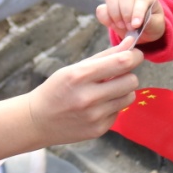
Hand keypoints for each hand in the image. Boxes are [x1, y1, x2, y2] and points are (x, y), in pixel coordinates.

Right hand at [26, 38, 142, 143]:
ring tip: (106, 92)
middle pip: (131, 81)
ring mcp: (94, 116)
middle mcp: (88, 97)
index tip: (134, 55)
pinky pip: (119, 112)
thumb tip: (131, 42)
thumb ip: (105, 56)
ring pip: (129, 97)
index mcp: (79, 76)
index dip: (134, 56)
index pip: (122, 62)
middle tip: (117, 75)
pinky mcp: (98, 130)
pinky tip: (96, 107)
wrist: (37, 120)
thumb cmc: (57, 89)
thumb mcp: (75, 68)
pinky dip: (112, 107)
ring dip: (122, 92)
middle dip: (128, 75)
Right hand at [97, 0, 164, 43]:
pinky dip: (105, 19)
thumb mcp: (157, 25)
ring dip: (115, 15)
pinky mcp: (108, 7)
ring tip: (122, 26)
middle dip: (126, 14)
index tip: (136, 25)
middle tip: (130, 28)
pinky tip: (113, 26)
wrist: (144, 30)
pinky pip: (101, 9)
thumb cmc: (152, 24)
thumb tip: (137, 23)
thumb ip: (150, 22)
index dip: (137, 12)